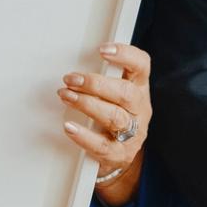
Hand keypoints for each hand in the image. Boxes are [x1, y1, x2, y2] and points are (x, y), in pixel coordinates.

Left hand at [60, 42, 152, 206]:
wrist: (118, 157)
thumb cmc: (112, 117)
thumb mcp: (114, 94)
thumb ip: (101, 79)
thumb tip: (72, 67)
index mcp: (139, 88)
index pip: (141, 66)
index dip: (125, 55)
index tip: (102, 50)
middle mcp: (140, 109)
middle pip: (126, 93)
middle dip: (96, 84)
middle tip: (71, 79)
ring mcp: (133, 133)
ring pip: (115, 117)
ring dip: (87, 104)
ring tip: (66, 96)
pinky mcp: (120, 154)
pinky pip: (102, 145)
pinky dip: (84, 136)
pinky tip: (69, 128)